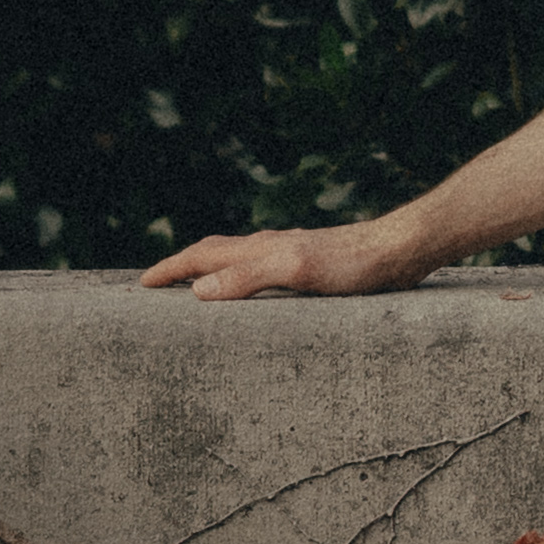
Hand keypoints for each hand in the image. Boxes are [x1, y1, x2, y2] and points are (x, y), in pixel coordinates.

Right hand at [143, 214, 412, 299]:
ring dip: (213, 273)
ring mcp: (292, 255)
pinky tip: (259, 296)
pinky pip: (264, 273)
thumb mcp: (297, 272)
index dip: (171, 269)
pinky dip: (244, 282)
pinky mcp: (314, 267)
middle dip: (184, 267)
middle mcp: (271, 247)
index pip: (202, 256)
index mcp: (261, 248)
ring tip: (197, 291)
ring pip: (240, 261)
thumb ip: (249, 278)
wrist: (401, 249)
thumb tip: (198, 291)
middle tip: (158, 284)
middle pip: (216, 253)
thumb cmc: (354, 263)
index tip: (142, 284)